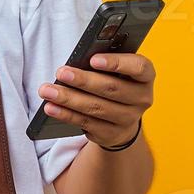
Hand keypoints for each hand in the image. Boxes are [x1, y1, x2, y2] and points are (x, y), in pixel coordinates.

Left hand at [37, 52, 155, 148]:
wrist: (120, 119)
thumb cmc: (114, 83)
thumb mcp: (115, 71)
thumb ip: (103, 64)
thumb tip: (76, 61)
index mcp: (145, 77)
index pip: (139, 67)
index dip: (117, 63)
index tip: (93, 59)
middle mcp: (142, 98)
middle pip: (111, 88)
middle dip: (83, 80)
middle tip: (61, 72)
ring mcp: (128, 119)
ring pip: (96, 107)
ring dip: (69, 98)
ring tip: (47, 90)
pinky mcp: (111, 134)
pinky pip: (86, 123)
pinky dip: (66, 114)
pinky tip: (51, 107)